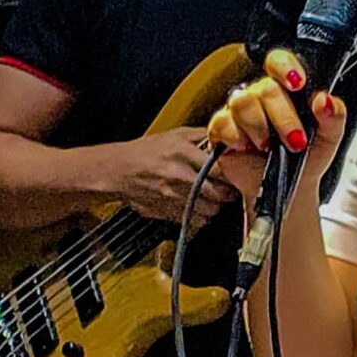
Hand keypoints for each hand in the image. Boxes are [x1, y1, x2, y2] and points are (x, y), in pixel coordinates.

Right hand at [112, 125, 234, 225]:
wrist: (118, 171)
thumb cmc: (146, 151)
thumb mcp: (174, 135)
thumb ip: (202, 136)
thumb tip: (226, 138)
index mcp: (183, 153)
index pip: (222, 170)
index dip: (235, 174)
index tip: (239, 174)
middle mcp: (180, 176)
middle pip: (220, 194)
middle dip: (229, 193)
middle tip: (230, 188)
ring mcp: (174, 197)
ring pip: (211, 210)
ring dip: (216, 206)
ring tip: (213, 198)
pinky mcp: (169, 213)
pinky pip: (197, 221)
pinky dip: (202, 216)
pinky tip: (199, 206)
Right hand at [207, 47, 347, 198]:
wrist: (290, 187)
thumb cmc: (309, 157)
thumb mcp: (329, 138)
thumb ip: (334, 116)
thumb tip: (325, 100)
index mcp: (287, 89)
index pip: (279, 62)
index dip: (284, 66)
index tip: (297, 83)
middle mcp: (261, 95)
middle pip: (265, 88)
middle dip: (283, 117)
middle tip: (296, 142)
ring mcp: (239, 111)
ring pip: (242, 102)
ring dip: (259, 127)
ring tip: (269, 147)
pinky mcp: (221, 129)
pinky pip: (222, 123)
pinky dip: (237, 138)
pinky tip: (247, 148)